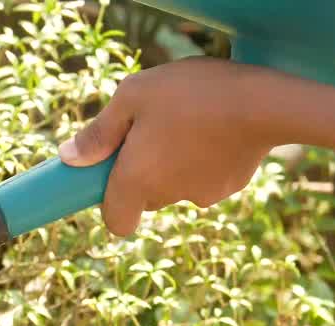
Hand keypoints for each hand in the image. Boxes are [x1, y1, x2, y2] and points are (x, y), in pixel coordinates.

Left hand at [58, 57, 278, 235]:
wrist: (265, 101)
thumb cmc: (192, 93)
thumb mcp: (134, 95)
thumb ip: (99, 131)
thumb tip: (69, 158)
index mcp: (136, 180)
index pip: (116, 222)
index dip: (112, 204)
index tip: (114, 176)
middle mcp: (167, 196)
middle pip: (146, 198)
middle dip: (145, 172)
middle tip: (154, 130)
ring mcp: (202, 195)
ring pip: (178, 186)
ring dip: (177, 163)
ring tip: (190, 121)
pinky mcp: (231, 186)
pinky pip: (208, 176)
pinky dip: (207, 159)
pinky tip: (216, 128)